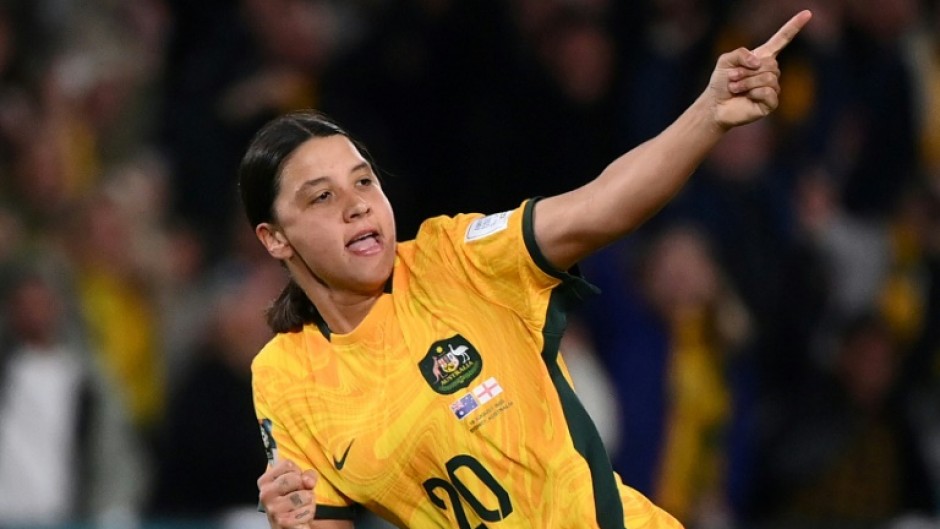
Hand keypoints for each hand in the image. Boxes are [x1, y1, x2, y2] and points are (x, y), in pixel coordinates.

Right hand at [258, 460, 318, 528]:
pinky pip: (307, 510)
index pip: (288, 464)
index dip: (297, 472)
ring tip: (300, 506)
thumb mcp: (300, 484)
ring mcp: (273, 508)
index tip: (294, 482)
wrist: (289, 526)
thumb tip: (308, 480)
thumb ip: (307, 475)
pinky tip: (300, 516)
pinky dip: (308, 513)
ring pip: (304, 495)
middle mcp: (266, 493)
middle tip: (298, 496)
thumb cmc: (293, 502)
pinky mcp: (282, 521)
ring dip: (308, 501)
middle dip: (304, 487)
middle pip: (296, 478)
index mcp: (265, 481)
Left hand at [706, 10, 812, 128]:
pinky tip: (746, 97)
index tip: (807, 13)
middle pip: (770, 64)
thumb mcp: (726, 60)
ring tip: (735, 87)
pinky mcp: (771, 103)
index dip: (794, 26)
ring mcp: (773, 87)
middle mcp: (771, 71)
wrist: (715, 106)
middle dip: (747, 71)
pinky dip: (754, 92)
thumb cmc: (721, 83)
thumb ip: (740, 54)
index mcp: (763, 57)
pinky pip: (769, 92)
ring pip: (769, 78)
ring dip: (747, 82)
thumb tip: (758, 63)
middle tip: (732, 78)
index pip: (782, 40)